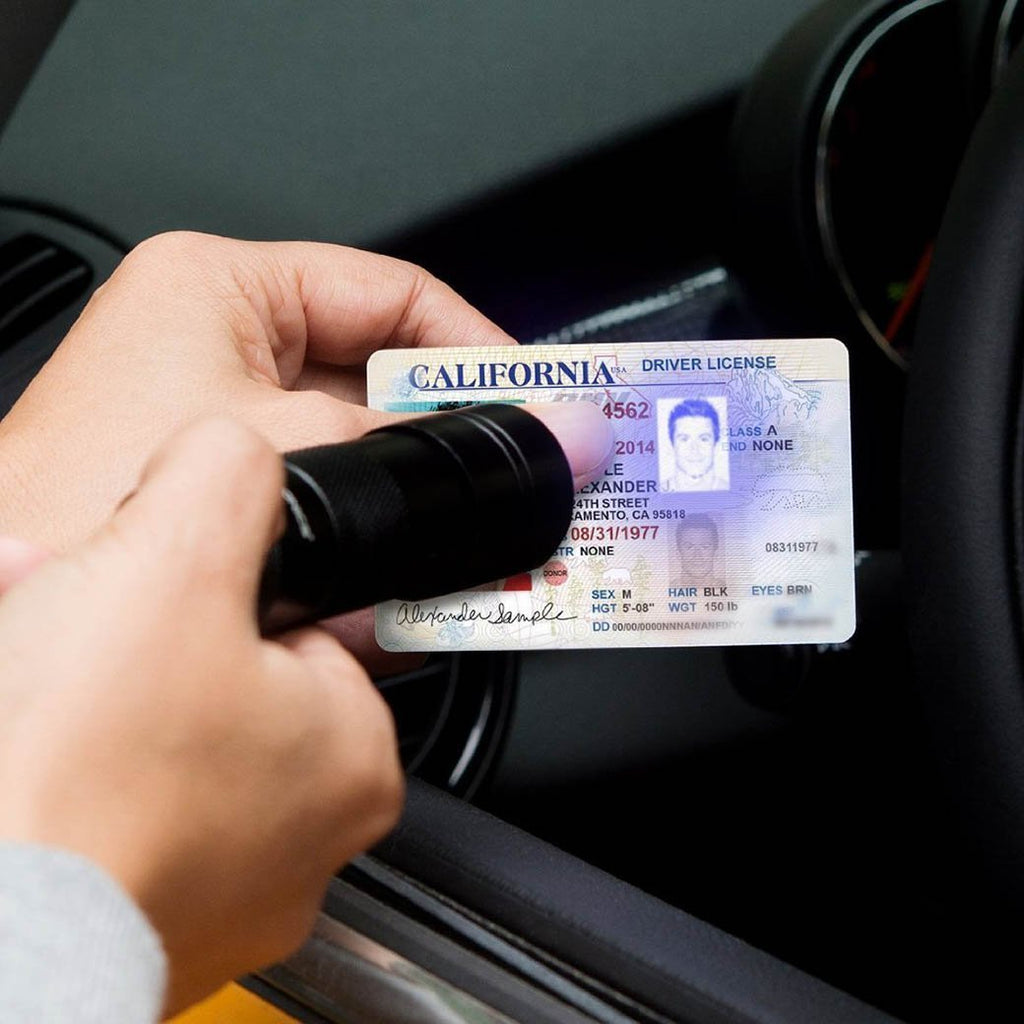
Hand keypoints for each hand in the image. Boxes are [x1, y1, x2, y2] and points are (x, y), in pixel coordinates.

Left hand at [0, 232, 514, 671]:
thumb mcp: (301, 450)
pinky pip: (327, 516)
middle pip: (387, 386)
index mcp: (225, 289)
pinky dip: (375, 555)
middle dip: (456, 448)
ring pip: (362, 463)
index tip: (536, 404)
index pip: (394, 294)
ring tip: (483, 546)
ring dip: (421, 511)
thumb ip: (431, 449)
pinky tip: (414, 594)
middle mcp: (223, 351)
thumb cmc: (89, 503)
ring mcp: (225, 432)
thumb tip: (542, 440)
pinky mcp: (223, 505)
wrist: (4, 627)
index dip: (477, 349)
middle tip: (524, 482)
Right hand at [0, 418, 403, 1014]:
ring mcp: (218, 892)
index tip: (161, 581)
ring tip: (30, 658)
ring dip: (90, 686)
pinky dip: (65, 762)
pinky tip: (25, 735)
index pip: (302, 630)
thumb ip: (229, 476)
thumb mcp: (174, 560)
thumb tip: (236, 452)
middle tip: (77, 612)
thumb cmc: (78, 781)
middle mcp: (302, 838)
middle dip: (137, 629)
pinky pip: (110, 806)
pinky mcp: (136, 923)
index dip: (218, 585)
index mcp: (349, 756)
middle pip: (221, 682)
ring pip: (156, 742)